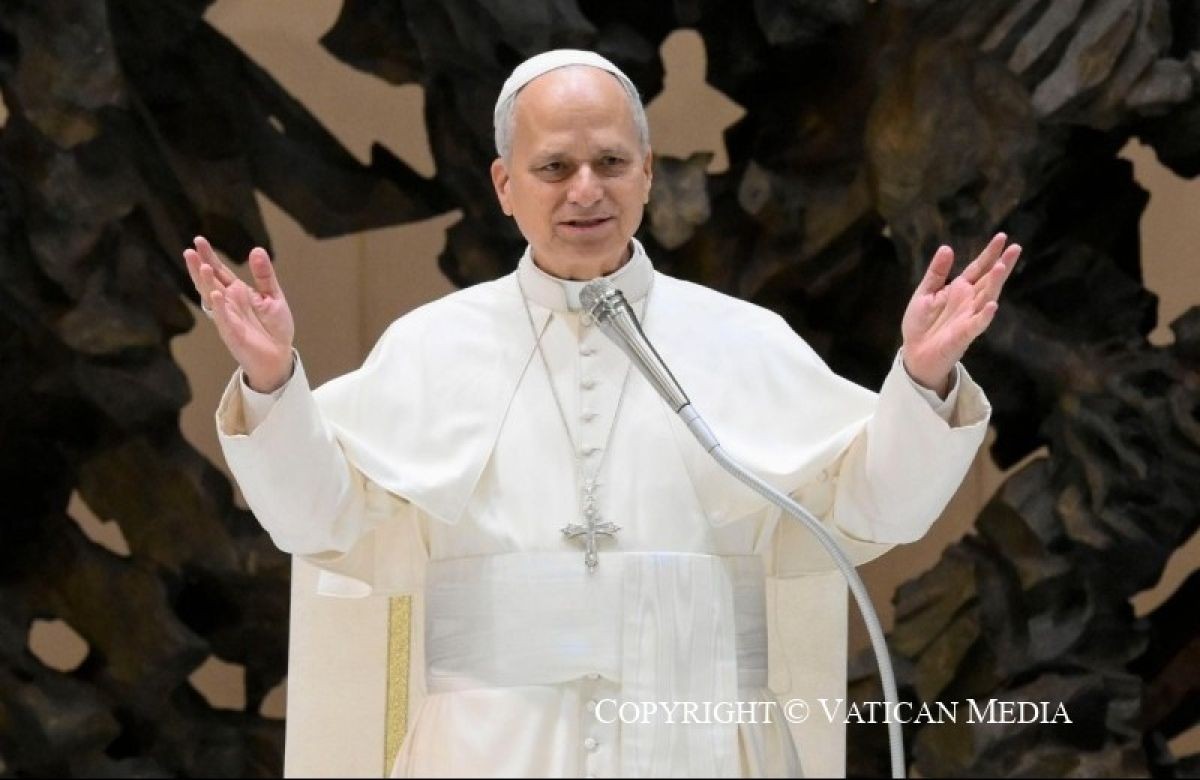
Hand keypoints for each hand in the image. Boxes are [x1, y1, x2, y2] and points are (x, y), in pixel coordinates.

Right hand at [183, 236, 295, 391]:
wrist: (279, 355)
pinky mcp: (233, 333)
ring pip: (212, 298)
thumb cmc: (275, 327)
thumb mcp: (273, 295)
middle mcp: (228, 303)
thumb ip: (264, 275)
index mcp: (237, 292)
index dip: (209, 257)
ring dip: (206, 284)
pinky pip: (224, 319)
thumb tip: (256, 249)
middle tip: (190, 250)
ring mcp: (228, 318)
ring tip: (202, 267)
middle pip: (209, 282)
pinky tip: (216, 294)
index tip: (199, 240)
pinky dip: (220, 307)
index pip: (219, 271)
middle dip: (199, 266)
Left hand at [901, 232, 1019, 395]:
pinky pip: (978, 324)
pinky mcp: (965, 334)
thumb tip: (947, 247)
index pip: (978, 268)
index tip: (1002, 237)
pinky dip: (985, 315)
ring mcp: (969, 316)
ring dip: (995, 284)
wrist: (914, 352)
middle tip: (1015, 248)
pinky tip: (993, 305)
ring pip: (987, 297)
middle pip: (989, 280)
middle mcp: (969, 301)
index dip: (989, 254)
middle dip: (1002, 265)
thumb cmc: (921, 323)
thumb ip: (936, 272)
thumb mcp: (924, 293)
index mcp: (959, 289)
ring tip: (1001, 267)